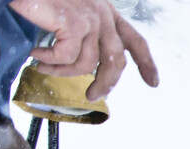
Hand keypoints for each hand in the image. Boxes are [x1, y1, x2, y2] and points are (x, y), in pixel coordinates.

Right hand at [8, 0, 159, 100]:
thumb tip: (83, 64)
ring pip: (87, 64)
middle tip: (92, 95)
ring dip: (62, 72)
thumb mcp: (69, 12)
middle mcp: (103, 15)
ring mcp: (91, 19)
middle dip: (107, 83)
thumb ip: (82, 33)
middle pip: (117, 61)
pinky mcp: (74, 23)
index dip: (146, 63)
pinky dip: (49, 60)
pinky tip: (36, 53)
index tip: (153, 82)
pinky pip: (65, 57)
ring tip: (43, 67)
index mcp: (105, 13)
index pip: (134, 40)